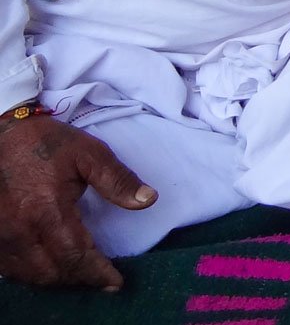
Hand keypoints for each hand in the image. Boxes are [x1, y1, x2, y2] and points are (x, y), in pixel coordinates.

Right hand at [0, 114, 155, 288]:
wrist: (1, 134)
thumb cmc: (47, 143)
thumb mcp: (90, 153)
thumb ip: (118, 180)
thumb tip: (148, 200)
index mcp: (46, 210)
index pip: (75, 256)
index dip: (97, 273)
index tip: (116, 281)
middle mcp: (20, 230)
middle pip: (53, 272)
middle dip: (81, 278)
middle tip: (102, 277)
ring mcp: (2, 237)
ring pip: (32, 274)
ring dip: (59, 279)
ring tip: (82, 273)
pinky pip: (13, 268)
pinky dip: (35, 273)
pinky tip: (51, 265)